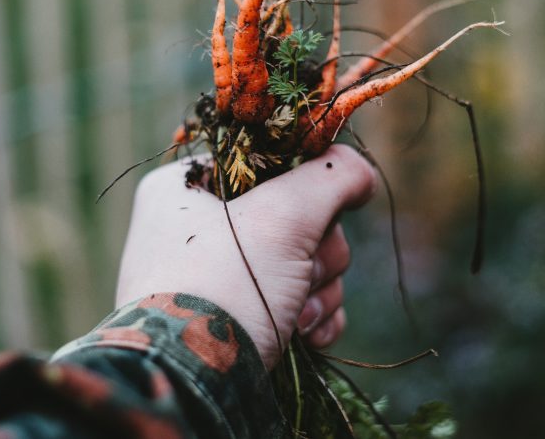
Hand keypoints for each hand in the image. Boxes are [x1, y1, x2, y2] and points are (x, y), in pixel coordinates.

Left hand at [115, 144, 376, 367]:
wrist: (196, 383)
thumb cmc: (227, 283)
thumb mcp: (284, 214)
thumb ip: (332, 176)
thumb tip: (359, 173)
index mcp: (184, 188)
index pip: (266, 161)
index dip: (303, 183)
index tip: (315, 206)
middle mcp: (195, 228)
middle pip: (294, 215)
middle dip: (316, 249)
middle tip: (303, 269)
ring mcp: (217, 278)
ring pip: (302, 260)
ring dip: (319, 287)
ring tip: (300, 313)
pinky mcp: (238, 321)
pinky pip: (296, 301)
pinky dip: (312, 316)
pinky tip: (308, 335)